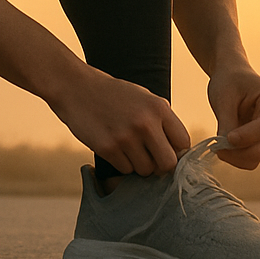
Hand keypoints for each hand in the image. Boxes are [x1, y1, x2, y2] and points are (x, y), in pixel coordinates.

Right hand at [49, 64, 190, 176]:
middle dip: (160, 165)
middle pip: (168, 164)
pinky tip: (113, 146)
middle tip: (149, 157)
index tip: (166, 150)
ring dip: (138, 164)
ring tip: (127, 147)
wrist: (76, 88)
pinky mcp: (108, 148)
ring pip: (145, 170)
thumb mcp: (143, 96)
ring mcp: (126, 137)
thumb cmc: (112, 94)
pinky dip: (121, 163)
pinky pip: (125, 170)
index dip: (176, 151)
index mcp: (158, 107)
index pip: (183, 143)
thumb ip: (161, 119)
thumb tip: (178, 149)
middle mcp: (145, 123)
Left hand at [207, 63, 259, 169]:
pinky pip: (252, 157)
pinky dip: (237, 157)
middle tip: (215, 148)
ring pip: (257, 156)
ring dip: (236, 157)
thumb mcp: (224, 97)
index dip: (246, 137)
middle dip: (237, 152)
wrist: (233, 76)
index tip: (224, 139)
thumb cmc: (229, 81)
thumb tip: (225, 148)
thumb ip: (226, 123)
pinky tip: (225, 146)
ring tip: (218, 145)